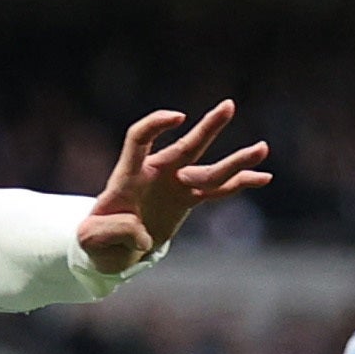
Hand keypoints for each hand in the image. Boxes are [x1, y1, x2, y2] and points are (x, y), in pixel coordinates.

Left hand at [79, 101, 272, 274]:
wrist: (111, 247)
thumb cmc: (95, 239)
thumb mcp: (91, 239)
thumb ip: (112, 232)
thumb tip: (142, 232)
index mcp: (128, 176)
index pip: (140, 138)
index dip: (156, 125)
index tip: (179, 118)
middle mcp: (156, 173)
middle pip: (185, 147)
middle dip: (207, 128)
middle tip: (229, 106)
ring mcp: (175, 185)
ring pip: (210, 170)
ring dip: (236, 160)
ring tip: (263, 148)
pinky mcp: (188, 199)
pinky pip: (218, 191)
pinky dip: (239, 184)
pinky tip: (263, 177)